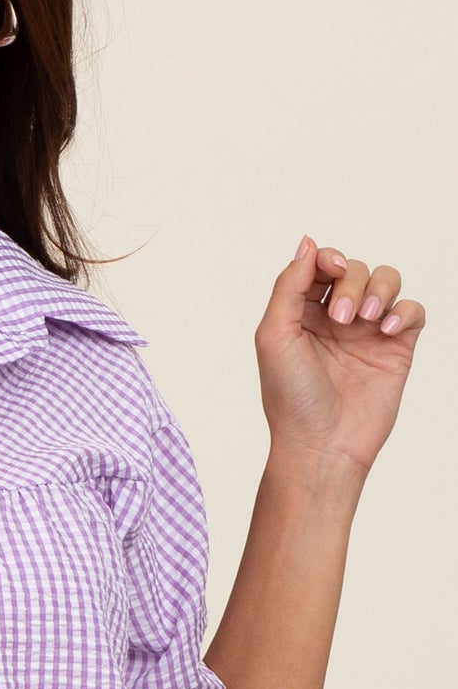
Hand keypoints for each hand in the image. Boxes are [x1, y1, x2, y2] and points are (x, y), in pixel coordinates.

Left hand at [255, 235, 425, 477]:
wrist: (322, 446)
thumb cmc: (290, 398)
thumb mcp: (274, 336)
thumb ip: (288, 286)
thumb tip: (307, 242)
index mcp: (301, 313)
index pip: (320, 265)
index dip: (328, 259)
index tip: (331, 270)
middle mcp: (336, 318)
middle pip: (355, 268)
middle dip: (352, 282)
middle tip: (342, 318)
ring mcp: (368, 332)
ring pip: (387, 280)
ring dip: (381, 289)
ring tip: (369, 320)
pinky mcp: (397, 349)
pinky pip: (414, 311)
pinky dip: (406, 310)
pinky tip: (389, 329)